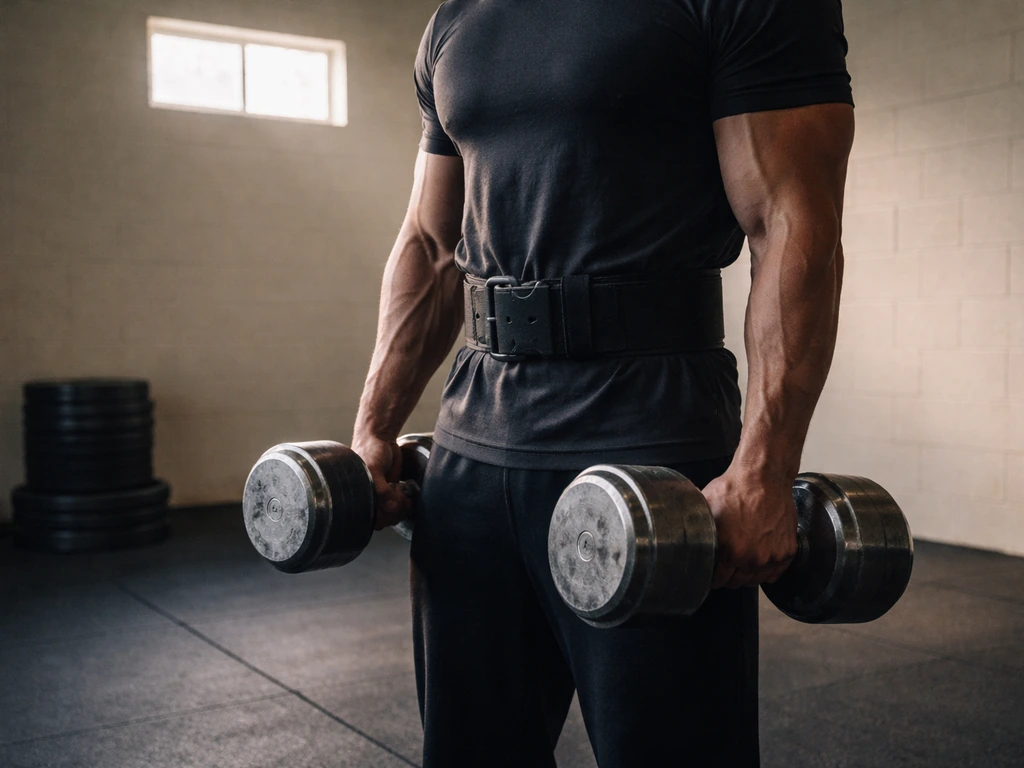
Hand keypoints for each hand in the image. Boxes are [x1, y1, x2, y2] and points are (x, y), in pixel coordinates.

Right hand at [350, 433, 413, 529]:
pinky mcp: (391, 492)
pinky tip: (405, 493)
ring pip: (392, 516)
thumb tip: (390, 506)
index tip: (392, 504)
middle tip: (400, 496)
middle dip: (395, 512)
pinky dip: (405, 504)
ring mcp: (380, 497)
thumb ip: (380, 489)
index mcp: (358, 497)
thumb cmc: (370, 451)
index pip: (371, 520)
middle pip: (383, 521)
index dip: (384, 517)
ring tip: (403, 494)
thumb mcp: (372, 469)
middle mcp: (368, 499)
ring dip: (401, 509)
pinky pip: (398, 507)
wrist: (380, 438)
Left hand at [702, 466, 798, 589]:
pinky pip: (775, 573)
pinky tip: (758, 559)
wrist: (763, 477)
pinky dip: (767, 570)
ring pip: (756, 580)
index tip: (712, 571)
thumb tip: (680, 536)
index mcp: (732, 552)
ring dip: (747, 574)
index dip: (713, 577)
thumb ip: (697, 529)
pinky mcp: (788, 551)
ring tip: (741, 560)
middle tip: (725, 565)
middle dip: (729, 576)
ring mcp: (773, 556)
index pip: (719, 581)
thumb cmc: (734, 490)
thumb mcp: (706, 508)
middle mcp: (754, 559)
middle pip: (737, 583)